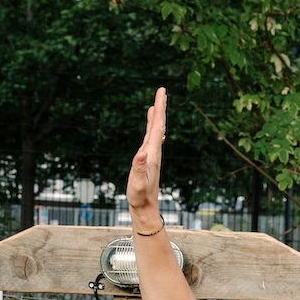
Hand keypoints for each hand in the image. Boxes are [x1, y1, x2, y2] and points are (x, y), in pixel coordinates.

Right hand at [126, 88, 165, 226]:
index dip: (159, 109)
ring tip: (157, 104)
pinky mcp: (148, 160)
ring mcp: (152, 156)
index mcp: (152, 153)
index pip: (157, 126)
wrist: (145, 208)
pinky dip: (151, 128)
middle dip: (160, 108)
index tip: (162, 93)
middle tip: (162, 91)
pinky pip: (150, 139)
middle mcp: (154, 152)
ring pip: (155, 132)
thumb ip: (139, 168)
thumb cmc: (140, 197)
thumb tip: (142, 152)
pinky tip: (150, 126)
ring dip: (157, 117)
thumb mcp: (137, 183)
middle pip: (159, 126)